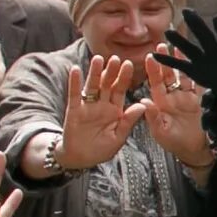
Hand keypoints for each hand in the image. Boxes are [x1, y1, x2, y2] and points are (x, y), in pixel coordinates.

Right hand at [57, 52, 147, 169]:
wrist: (81, 159)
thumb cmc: (101, 150)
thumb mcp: (119, 137)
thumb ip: (128, 121)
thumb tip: (142, 105)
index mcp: (115, 110)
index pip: (121, 90)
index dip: (124, 78)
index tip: (129, 64)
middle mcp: (102, 104)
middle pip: (107, 84)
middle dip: (111, 71)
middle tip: (116, 58)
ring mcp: (88, 106)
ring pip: (92, 86)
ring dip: (94, 72)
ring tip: (97, 59)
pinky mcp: (74, 110)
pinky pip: (74, 94)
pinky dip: (74, 82)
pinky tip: (75, 69)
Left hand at [142, 53, 213, 167]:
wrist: (196, 150)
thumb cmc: (175, 143)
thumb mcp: (161, 132)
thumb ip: (152, 117)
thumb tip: (143, 102)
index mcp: (161, 103)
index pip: (155, 83)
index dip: (153, 70)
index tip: (150, 57)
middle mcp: (172, 97)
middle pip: (168, 75)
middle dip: (165, 60)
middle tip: (162, 44)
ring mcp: (186, 97)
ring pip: (182, 75)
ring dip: (181, 62)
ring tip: (179, 46)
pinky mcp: (199, 99)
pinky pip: (198, 82)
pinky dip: (198, 71)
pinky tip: (198, 60)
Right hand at [159, 10, 216, 110]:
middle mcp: (216, 54)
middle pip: (206, 38)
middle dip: (198, 26)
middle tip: (188, 11)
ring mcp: (204, 61)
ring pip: (191, 48)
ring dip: (180, 41)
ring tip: (168, 30)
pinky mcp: (195, 70)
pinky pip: (180, 65)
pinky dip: (169, 60)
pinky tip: (156, 53)